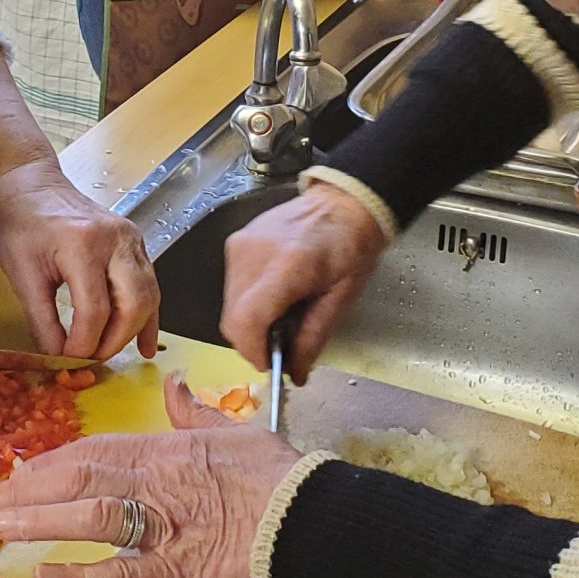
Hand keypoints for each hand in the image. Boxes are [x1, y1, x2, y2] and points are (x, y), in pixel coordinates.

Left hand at [0, 158, 159, 361]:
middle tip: (91, 360)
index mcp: (82, 244)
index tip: (70, 360)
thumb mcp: (22, 275)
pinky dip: (148, 317)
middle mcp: (115, 240)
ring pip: (148, 296)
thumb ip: (43, 321)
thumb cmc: (20, 221)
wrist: (29, 186)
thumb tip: (58, 357)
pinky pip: (150, 286)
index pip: (95, 309)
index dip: (84, 343)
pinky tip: (144, 344)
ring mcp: (131, 240)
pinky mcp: (135, 245)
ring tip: (109, 352)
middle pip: (132, 305)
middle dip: (114, 341)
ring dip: (132, 331)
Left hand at [0, 376, 300, 577]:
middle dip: (26, 488)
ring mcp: (167, 525)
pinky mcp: (180, 570)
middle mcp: (159, 481)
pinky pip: (122, 574)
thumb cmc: (282, 479)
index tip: (18, 470)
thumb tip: (172, 383)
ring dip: (39, 519)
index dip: (51, 461)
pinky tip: (46, 574)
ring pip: (91, 513)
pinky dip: (82, 575)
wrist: (316, 522)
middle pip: (80, 475)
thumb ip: (194, 413)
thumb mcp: (236, 430)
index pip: (95, 449)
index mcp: (168, 448)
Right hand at [219, 182, 387, 372]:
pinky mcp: (234, 243)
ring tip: (280, 315)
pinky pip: (231, 287)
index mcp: (288, 265)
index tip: (271, 362)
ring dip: (249, 322)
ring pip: (228, 306)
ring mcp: (240, 245)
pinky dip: (247, 302)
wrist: (342, 203)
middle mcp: (254, 253)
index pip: (247, 321)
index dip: (254, 351)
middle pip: (232, 319)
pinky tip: (273, 296)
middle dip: (252, 342)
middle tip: (279, 344)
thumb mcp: (341, 298)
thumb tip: (294, 374)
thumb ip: (313, 338)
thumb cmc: (350, 247)